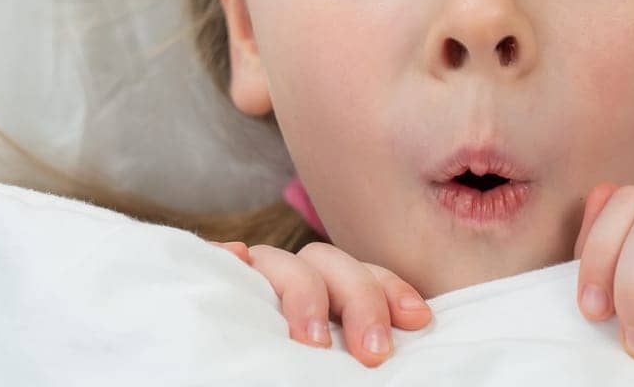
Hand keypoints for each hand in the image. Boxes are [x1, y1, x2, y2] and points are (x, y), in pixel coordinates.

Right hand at [209, 239, 431, 366]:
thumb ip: (360, 352)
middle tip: (375, 353)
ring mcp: (253, 281)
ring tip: (313, 340)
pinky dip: (223, 259)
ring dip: (303, 293)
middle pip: (329, 262)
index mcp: (329, 294)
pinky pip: (216, 265)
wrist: (251, 376)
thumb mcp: (343, 363)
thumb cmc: (306, 371)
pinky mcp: (215, 287)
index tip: (418, 320)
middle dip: (361, 300)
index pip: (366, 275)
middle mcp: (293, 280)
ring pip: (280, 260)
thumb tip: (388, 359)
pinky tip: (230, 259)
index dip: (393, 290)